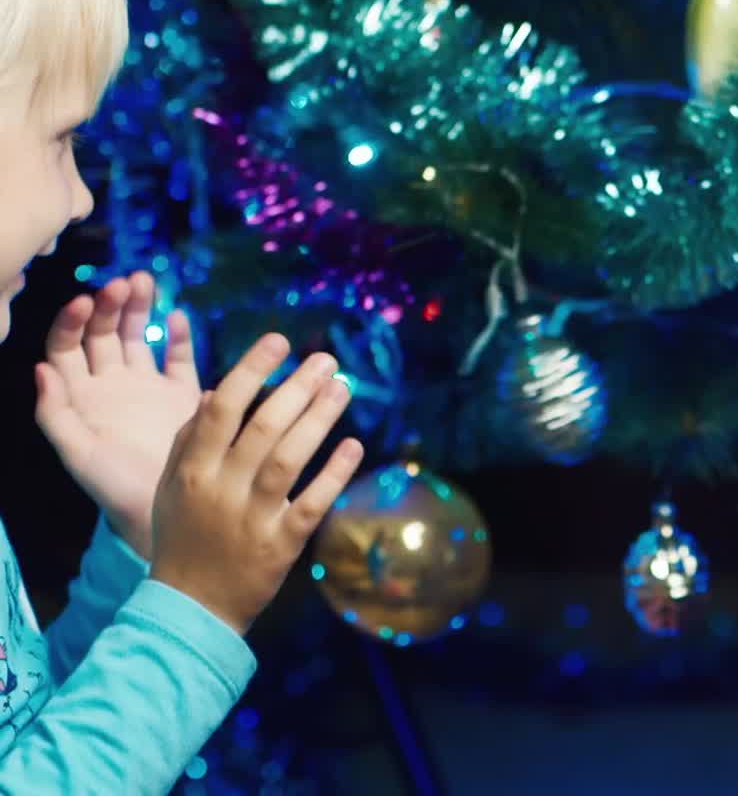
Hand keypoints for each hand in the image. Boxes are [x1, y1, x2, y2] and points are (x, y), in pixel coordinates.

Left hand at [36, 273, 201, 558]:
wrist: (168, 512)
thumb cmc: (115, 488)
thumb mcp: (77, 455)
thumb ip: (55, 414)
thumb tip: (40, 367)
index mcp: (79, 398)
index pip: (67, 348)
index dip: (73, 321)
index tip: (87, 300)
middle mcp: (110, 386)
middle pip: (103, 334)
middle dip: (110, 305)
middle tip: (124, 283)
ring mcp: (146, 387)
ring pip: (138, 336)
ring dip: (139, 307)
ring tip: (144, 280)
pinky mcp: (182, 394)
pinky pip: (179, 357)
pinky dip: (179, 335)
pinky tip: (178, 316)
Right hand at [149, 333, 362, 635]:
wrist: (188, 609)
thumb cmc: (181, 538)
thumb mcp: (170, 487)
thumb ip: (190, 439)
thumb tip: (216, 391)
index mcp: (192, 470)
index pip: (222, 409)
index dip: (250, 370)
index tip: (279, 341)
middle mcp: (221, 489)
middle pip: (263, 427)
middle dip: (296, 387)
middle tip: (326, 360)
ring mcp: (251, 518)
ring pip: (288, 459)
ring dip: (319, 420)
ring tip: (342, 388)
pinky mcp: (280, 545)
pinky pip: (311, 503)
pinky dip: (333, 473)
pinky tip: (354, 445)